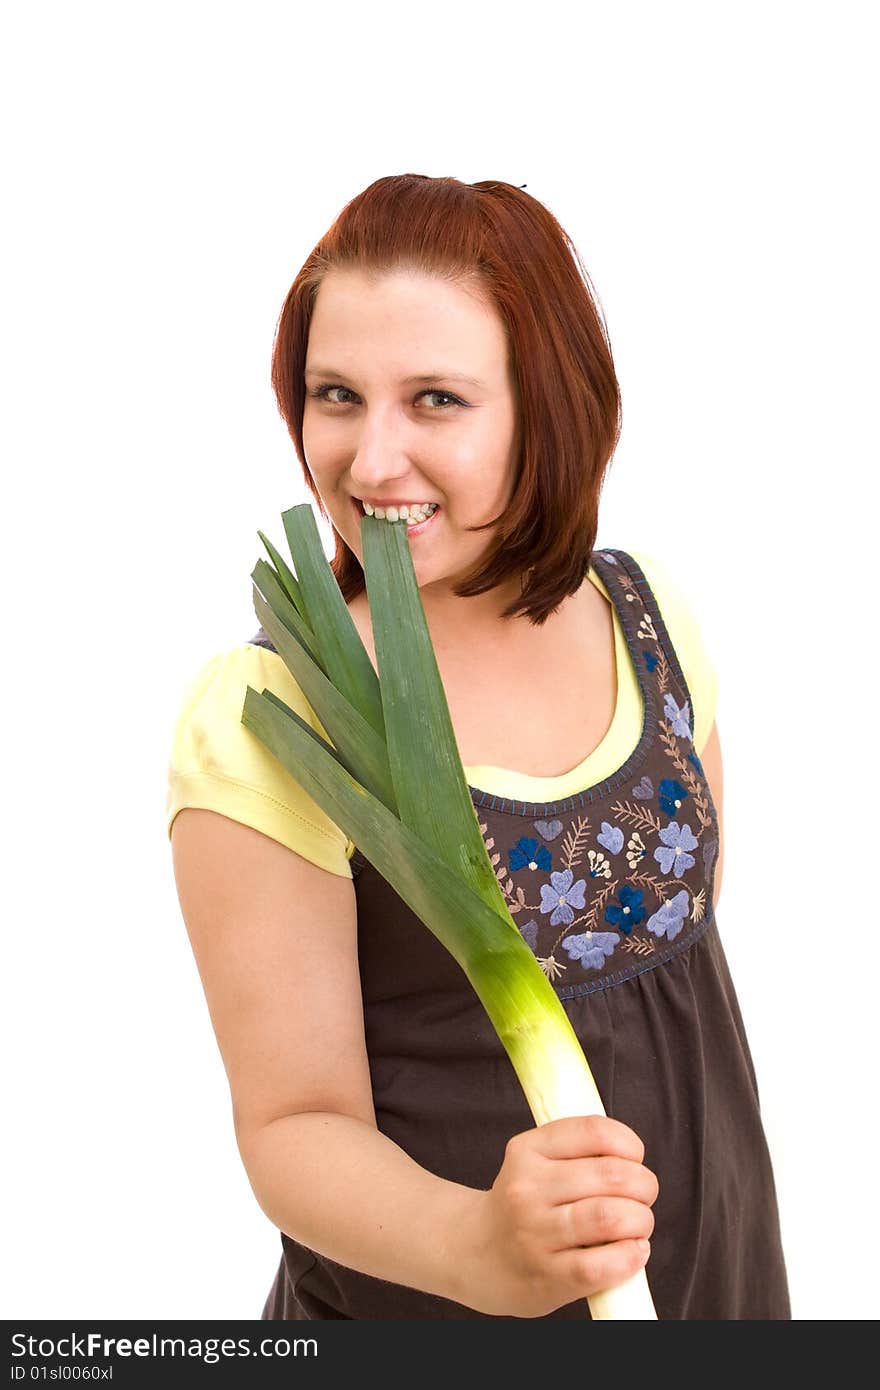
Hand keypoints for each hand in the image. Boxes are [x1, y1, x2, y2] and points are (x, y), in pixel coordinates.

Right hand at [462, 1115, 658, 1317]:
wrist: (477, 1254)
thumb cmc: (523, 1205)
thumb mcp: (534, 1161)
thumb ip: (577, 1151)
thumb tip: (633, 1159)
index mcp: (527, 1150)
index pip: (594, 1131)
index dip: (629, 1143)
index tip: (634, 1157)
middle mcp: (527, 1189)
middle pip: (612, 1176)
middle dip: (644, 1185)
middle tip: (643, 1195)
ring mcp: (534, 1234)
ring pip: (610, 1217)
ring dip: (641, 1220)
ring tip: (638, 1225)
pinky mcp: (547, 1277)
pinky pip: (601, 1266)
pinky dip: (630, 1257)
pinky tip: (633, 1252)